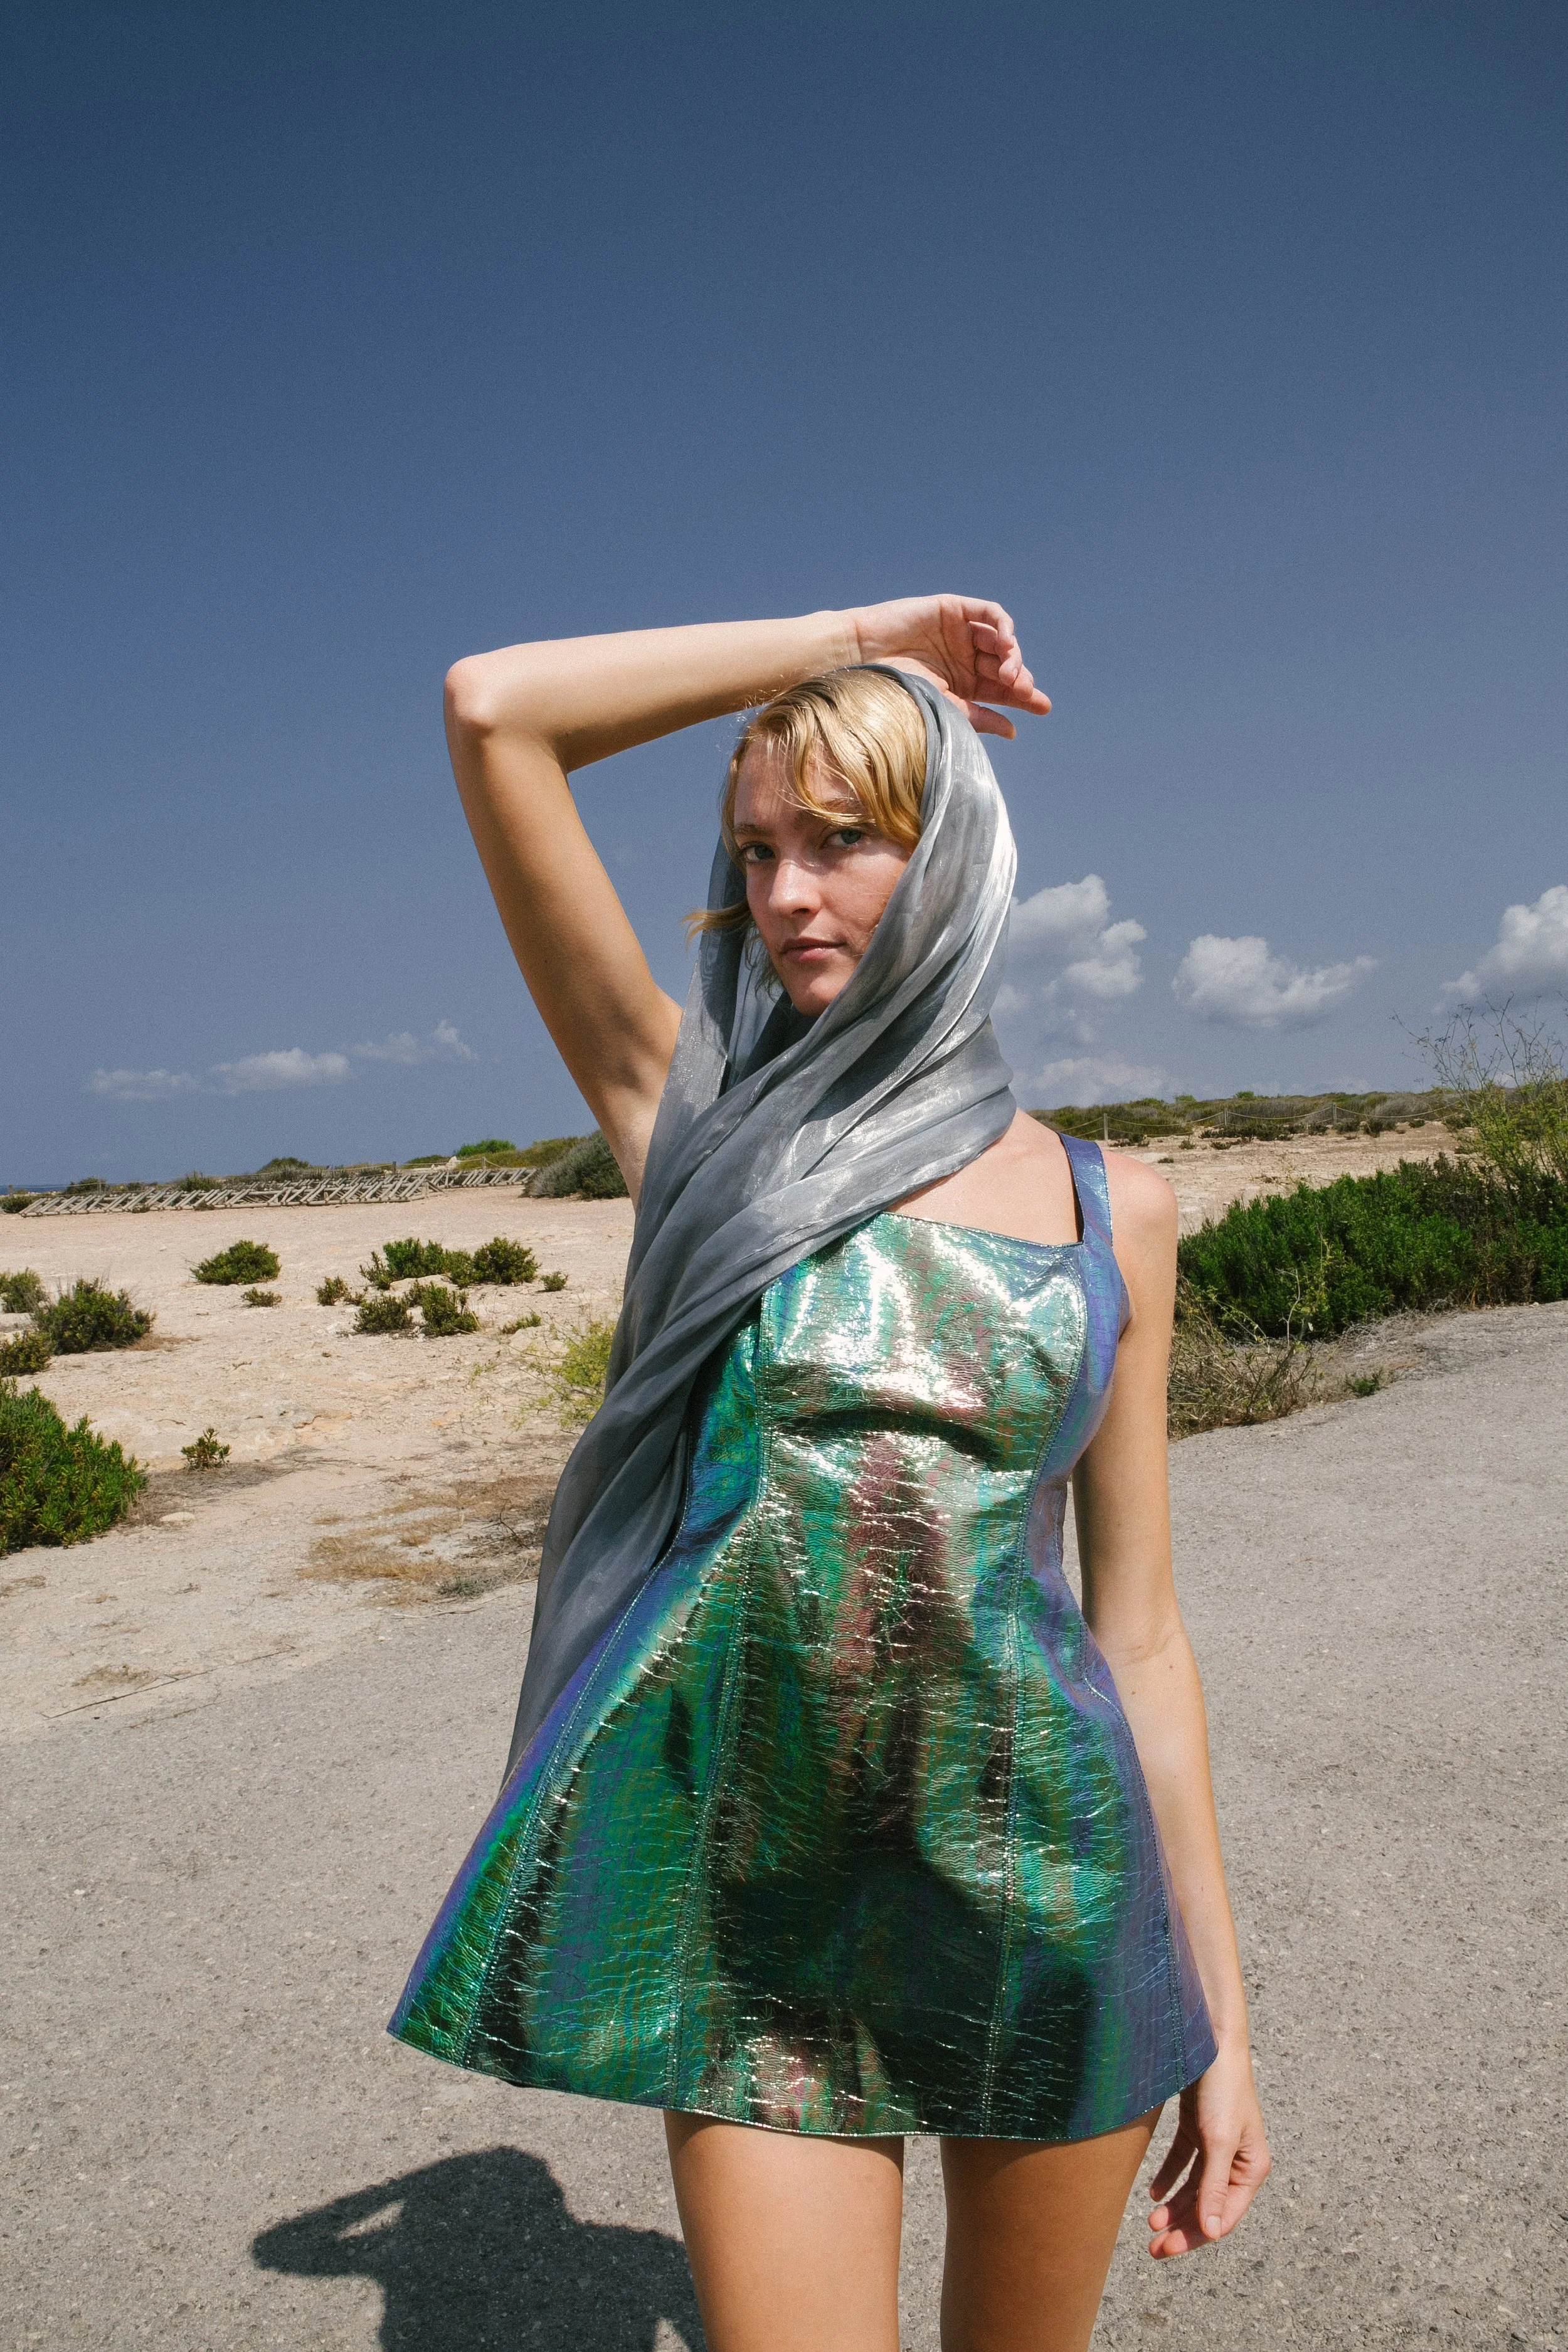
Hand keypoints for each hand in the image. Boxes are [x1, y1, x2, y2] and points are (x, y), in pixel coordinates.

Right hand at [846, 595, 1050, 738]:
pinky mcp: (953, 609)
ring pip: (1000, 641)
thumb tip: (1014, 731)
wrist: (862, 659)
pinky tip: (1007, 643)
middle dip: (1020, 679)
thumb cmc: (895, 689)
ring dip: (1012, 655)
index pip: (1001, 690)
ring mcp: (959, 633)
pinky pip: (988, 613)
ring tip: (1011, 675)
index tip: (1042, 707)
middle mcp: (964, 658)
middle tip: (1024, 691)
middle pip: (1005, 665)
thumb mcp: (943, 708)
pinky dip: (1003, 626)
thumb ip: (978, 718)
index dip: (1024, 697)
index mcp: (962, 684)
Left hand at [1146, 2042, 1270, 2258]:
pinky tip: (1153, 2191)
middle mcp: (1237, 2159)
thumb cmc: (1222, 2088)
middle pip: (1208, 2204)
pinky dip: (1170, 2176)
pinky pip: (1184, 2161)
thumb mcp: (1219, 2141)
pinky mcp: (1199, 2126)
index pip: (1222, 2216)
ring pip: (1194, 2186)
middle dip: (1182, 2227)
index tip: (1165, 2249)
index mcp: (1251, 2168)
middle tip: (1153, 2248)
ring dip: (1174, 2205)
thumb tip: (1211, 2231)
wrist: (1208, 2038)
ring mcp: (1217, 2143)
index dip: (1195, 2235)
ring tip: (1151, 2223)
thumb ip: (1214, 2187)